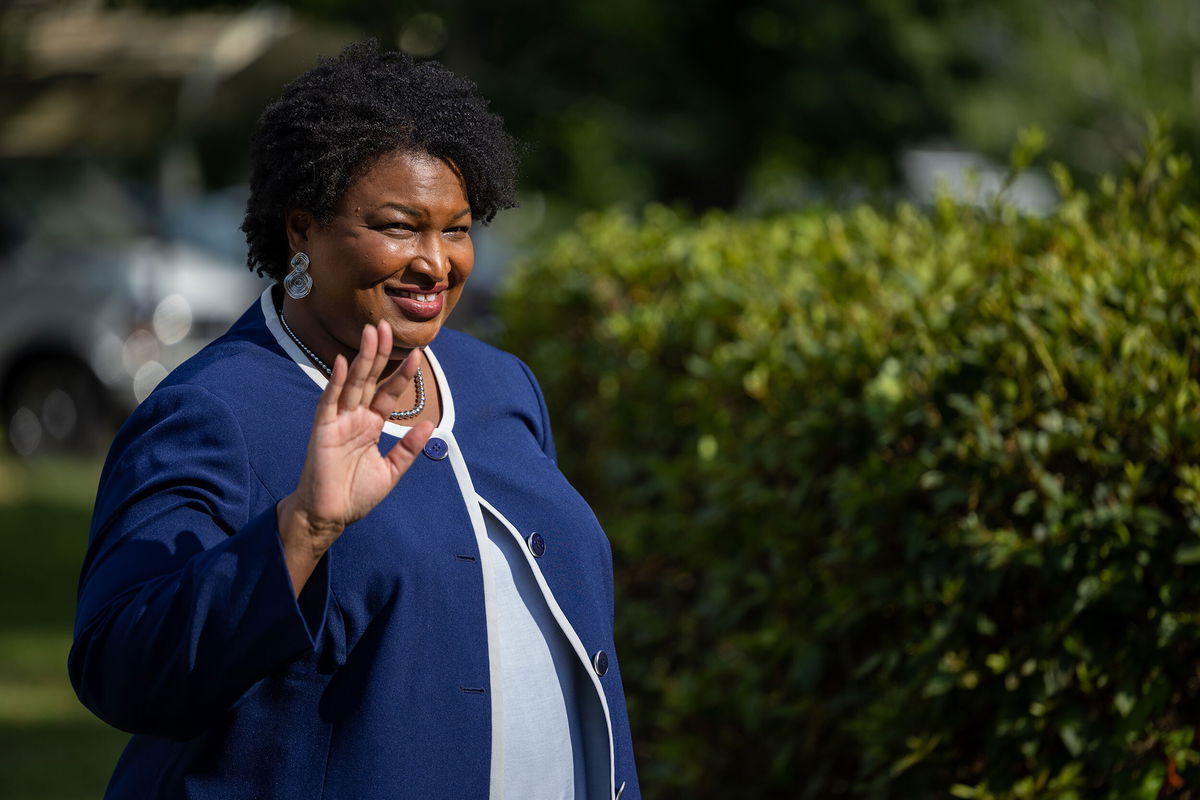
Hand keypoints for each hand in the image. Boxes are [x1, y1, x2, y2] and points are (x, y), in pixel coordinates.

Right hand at [277, 321, 433, 593]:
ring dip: (362, 358)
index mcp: (370, 426)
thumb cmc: (355, 496)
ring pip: (352, 383)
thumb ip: (408, 448)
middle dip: (379, 353)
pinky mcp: (322, 430)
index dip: (401, 374)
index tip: (417, 353)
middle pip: (369, 379)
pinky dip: (337, 382)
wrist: (329, 517)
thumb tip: (430, 424)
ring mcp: (337, 421)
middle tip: (387, 326)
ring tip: (371, 332)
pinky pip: (330, 402)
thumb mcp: (391, 471)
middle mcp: (354, 418)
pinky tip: (344, 362)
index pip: (388, 393)